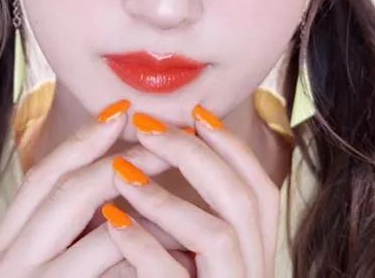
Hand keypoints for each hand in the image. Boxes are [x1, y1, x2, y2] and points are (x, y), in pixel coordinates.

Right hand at [0, 99, 178, 277]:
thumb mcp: (53, 276)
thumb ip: (73, 244)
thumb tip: (122, 191)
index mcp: (0, 255)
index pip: (40, 180)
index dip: (82, 141)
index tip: (122, 111)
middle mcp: (2, 269)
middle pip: (63, 191)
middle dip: (121, 158)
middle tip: (165, 136)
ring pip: (100, 232)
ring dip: (149, 210)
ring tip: (188, 196)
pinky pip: (115, 269)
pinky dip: (151, 253)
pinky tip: (184, 249)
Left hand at [101, 105, 280, 277]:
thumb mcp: (187, 256)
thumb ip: (187, 221)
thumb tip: (164, 153)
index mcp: (255, 256)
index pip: (261, 191)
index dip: (233, 147)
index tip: (196, 113)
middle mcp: (254, 274)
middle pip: (246, 201)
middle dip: (195, 155)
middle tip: (145, 127)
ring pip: (218, 234)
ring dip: (166, 198)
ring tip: (120, 172)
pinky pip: (175, 274)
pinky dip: (143, 244)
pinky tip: (113, 221)